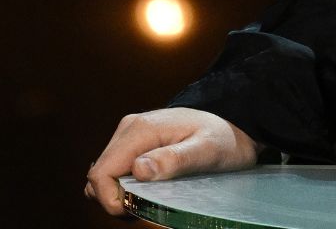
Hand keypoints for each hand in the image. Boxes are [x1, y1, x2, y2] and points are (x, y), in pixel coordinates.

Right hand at [83, 107, 261, 215]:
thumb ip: (174, 160)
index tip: (134, 211)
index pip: (101, 173)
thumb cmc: (226, 138)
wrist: (235, 124)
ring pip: (105, 175)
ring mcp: (131, 135)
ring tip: (148, 200)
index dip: (111, 199)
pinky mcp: (135, 143)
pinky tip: (147, 191)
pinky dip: (124, 186)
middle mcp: (130, 129)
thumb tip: (139, 169)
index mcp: (141, 130)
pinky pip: (116, 171)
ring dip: (118, 194)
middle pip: (99, 176)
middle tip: (144, 209)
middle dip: (115, 199)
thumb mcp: (207, 151)